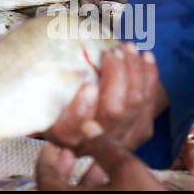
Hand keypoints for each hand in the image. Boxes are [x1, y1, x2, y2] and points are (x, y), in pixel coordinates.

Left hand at [37, 130, 164, 191]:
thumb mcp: (127, 169)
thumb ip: (103, 146)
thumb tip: (88, 126)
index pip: (45, 180)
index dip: (47, 160)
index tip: (50, 146)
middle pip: (57, 190)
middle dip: (64, 169)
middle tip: (69, 153)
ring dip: (80, 181)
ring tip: (95, 164)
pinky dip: (92, 193)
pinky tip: (109, 183)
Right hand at [43, 44, 160, 152]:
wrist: (78, 123)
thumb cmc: (56, 101)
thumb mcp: (44, 96)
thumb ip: (43, 84)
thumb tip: (52, 53)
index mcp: (65, 135)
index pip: (74, 129)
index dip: (82, 110)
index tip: (87, 85)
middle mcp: (93, 144)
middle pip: (113, 112)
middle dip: (117, 77)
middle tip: (112, 52)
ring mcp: (120, 140)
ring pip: (135, 105)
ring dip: (135, 71)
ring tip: (128, 48)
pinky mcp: (140, 131)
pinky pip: (149, 104)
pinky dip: (150, 78)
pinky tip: (146, 58)